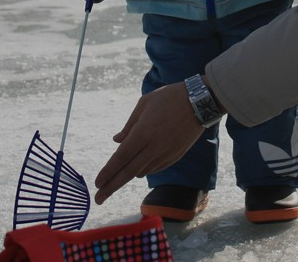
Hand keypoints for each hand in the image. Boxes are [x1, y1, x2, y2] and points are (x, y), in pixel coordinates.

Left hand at [94, 82, 207, 203]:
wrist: (201, 102)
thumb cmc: (169, 98)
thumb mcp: (144, 104)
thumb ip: (129, 125)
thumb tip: (117, 141)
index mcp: (143, 132)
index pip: (120, 158)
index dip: (107, 172)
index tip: (97, 184)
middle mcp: (153, 147)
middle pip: (128, 172)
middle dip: (111, 187)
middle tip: (98, 199)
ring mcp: (166, 154)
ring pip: (142, 172)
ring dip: (128, 175)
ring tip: (116, 178)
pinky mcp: (176, 156)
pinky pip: (155, 169)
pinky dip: (144, 170)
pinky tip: (138, 167)